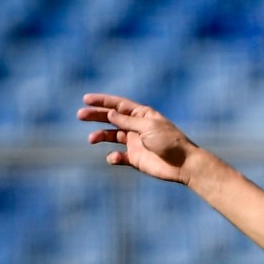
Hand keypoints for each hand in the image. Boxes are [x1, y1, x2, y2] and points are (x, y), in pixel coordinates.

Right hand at [76, 94, 199, 183]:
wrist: (183, 164)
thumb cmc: (169, 141)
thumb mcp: (147, 127)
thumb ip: (127, 121)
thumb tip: (110, 113)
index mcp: (141, 115)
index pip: (118, 105)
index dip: (102, 101)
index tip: (86, 99)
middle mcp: (136, 127)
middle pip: (111, 118)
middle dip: (96, 116)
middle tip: (80, 115)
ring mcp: (135, 142)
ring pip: (112, 136)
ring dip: (100, 136)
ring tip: (92, 139)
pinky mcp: (135, 159)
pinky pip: (119, 157)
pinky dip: (113, 157)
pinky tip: (114, 158)